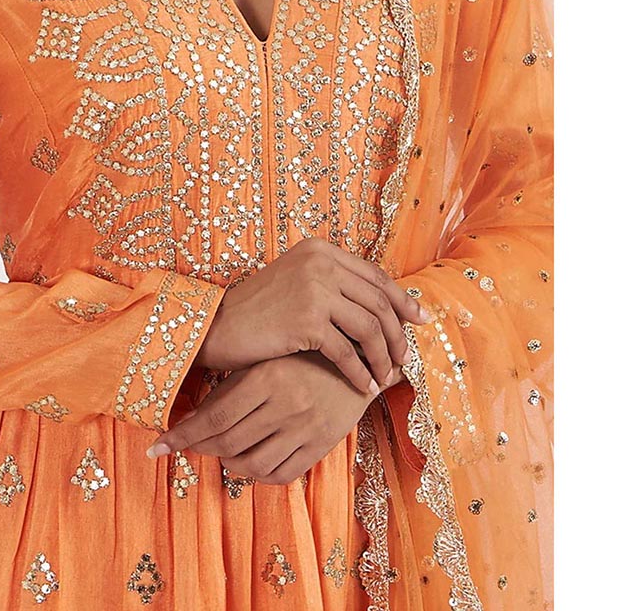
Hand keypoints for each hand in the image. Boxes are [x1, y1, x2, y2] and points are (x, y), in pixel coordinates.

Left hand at [147, 351, 406, 484]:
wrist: (363, 355)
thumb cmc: (305, 351)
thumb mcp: (266, 358)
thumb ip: (232, 385)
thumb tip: (191, 416)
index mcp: (267, 376)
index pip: (213, 418)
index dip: (181, 436)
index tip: (156, 448)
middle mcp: (286, 404)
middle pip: (227, 443)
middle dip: (198, 449)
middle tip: (183, 447)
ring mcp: (305, 427)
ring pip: (251, 464)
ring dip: (227, 462)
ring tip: (219, 451)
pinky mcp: (322, 444)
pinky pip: (281, 474)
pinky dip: (257, 474)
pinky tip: (247, 461)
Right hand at [196, 237, 429, 393]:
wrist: (217, 326)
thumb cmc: (258, 311)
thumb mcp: (297, 283)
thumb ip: (334, 284)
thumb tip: (383, 305)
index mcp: (320, 249)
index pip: (375, 275)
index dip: (402, 300)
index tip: (420, 320)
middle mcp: (320, 263)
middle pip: (378, 301)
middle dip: (398, 333)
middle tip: (407, 357)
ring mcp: (314, 289)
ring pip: (369, 327)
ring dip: (384, 356)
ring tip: (387, 376)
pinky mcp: (307, 320)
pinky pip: (348, 352)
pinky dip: (360, 372)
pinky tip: (363, 386)